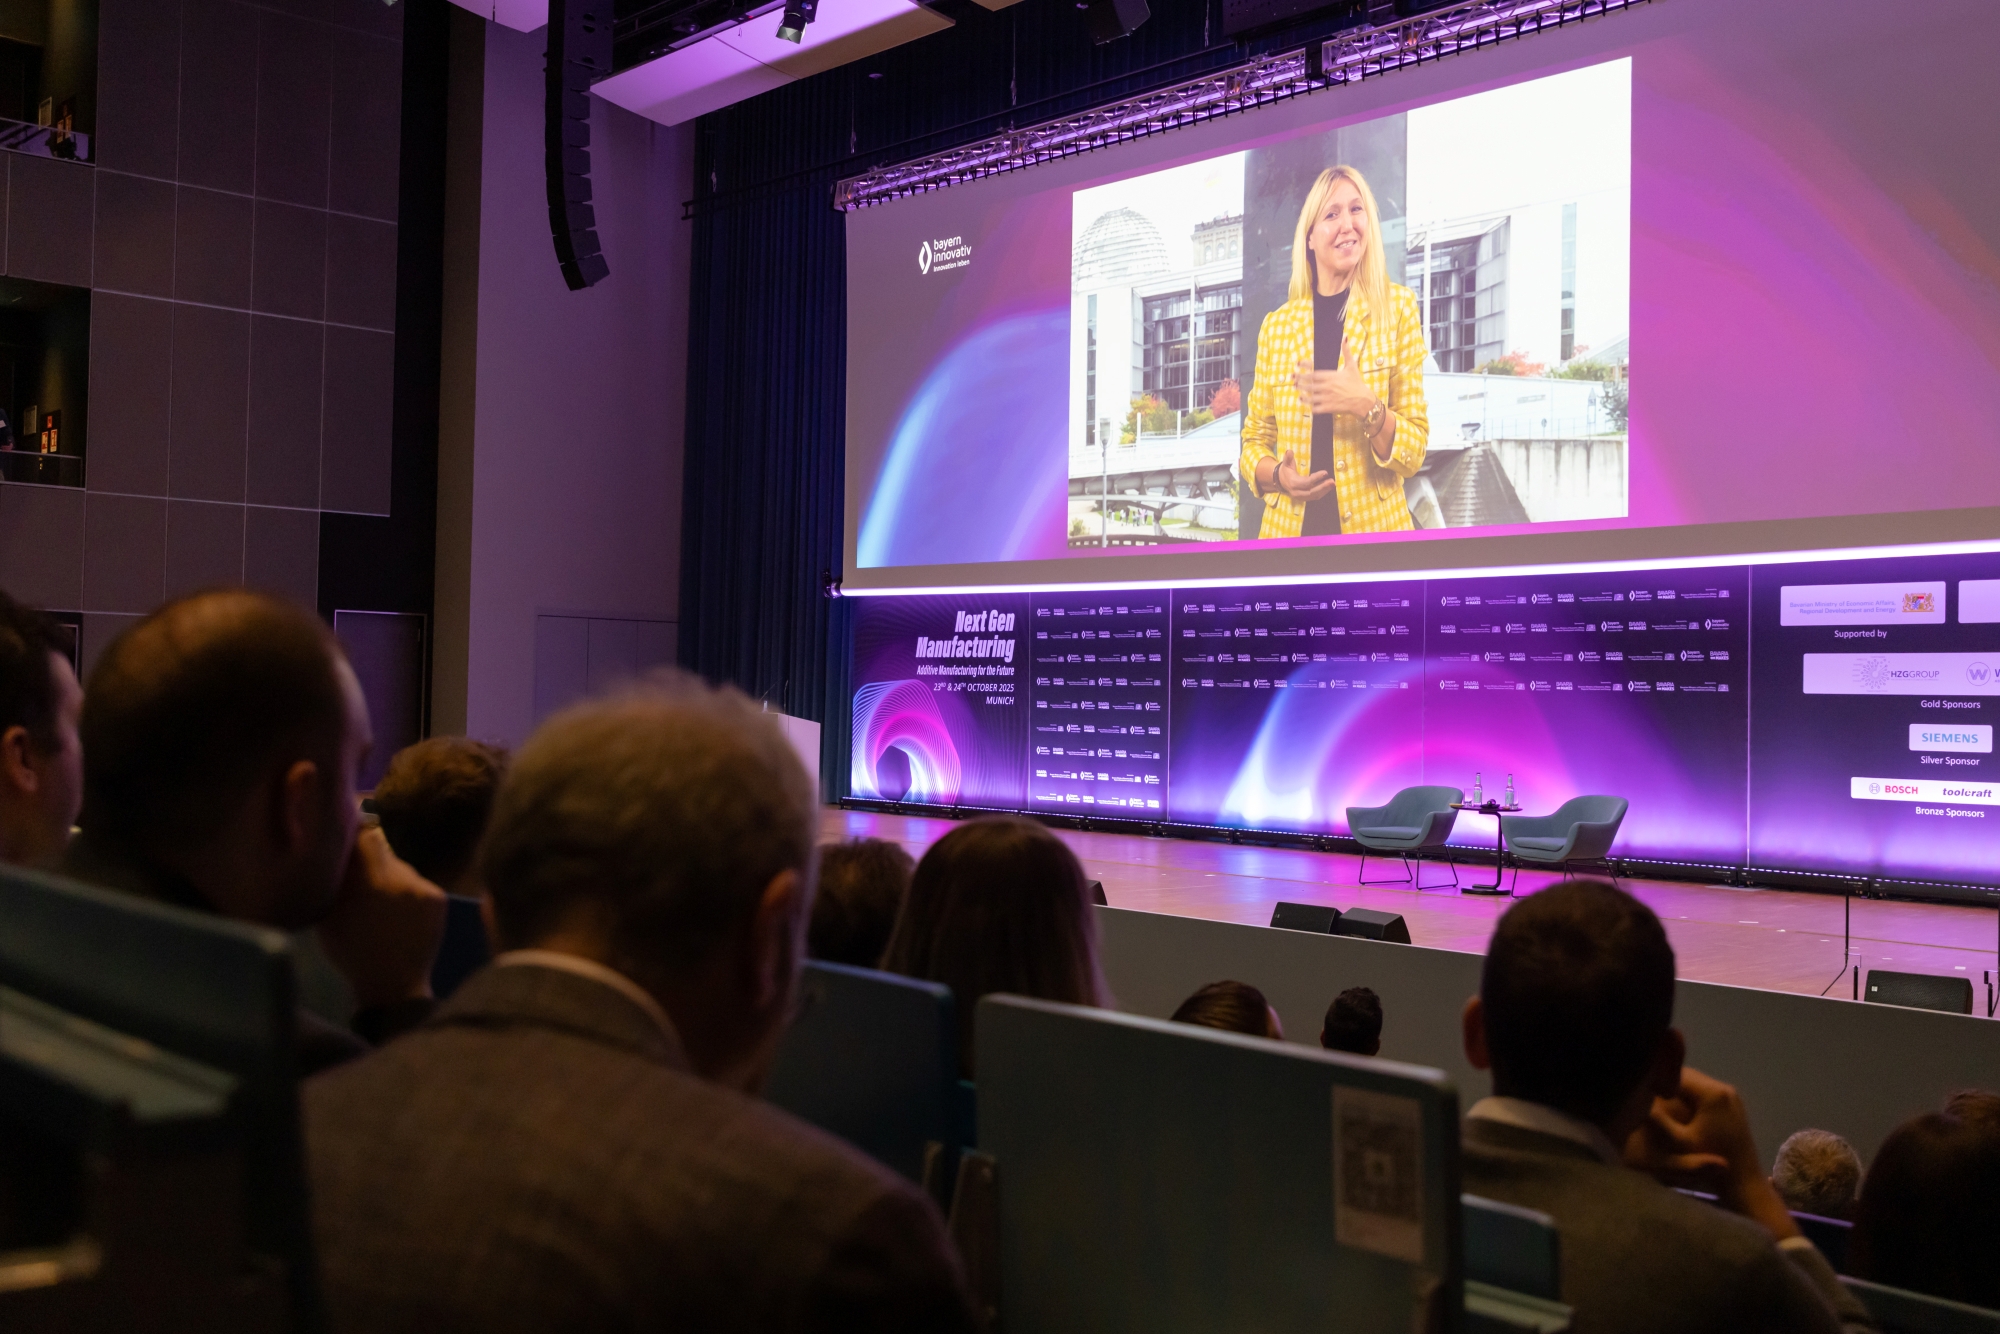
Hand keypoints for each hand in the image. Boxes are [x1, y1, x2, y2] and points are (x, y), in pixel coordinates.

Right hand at [316, 826, 448, 1009]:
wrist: (394, 985)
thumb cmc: (352, 952)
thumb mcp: (329, 916)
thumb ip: (335, 880)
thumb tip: (335, 847)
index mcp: (372, 883)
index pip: (365, 836)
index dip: (355, 828)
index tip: (346, 826)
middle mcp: (402, 879)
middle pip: (383, 851)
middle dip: (370, 860)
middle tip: (360, 876)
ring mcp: (424, 887)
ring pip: (400, 868)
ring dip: (389, 878)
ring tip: (380, 904)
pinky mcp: (439, 897)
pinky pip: (417, 883)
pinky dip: (407, 892)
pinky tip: (400, 913)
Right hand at [1270, 451, 1335, 503]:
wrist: (1281, 481)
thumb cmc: (1285, 471)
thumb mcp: (1286, 463)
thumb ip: (1288, 458)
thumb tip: (1289, 451)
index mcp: (1293, 483)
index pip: (1306, 482)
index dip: (1316, 478)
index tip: (1325, 473)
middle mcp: (1297, 492)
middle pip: (1311, 492)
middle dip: (1322, 487)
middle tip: (1332, 481)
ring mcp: (1301, 497)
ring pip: (1314, 496)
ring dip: (1325, 490)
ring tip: (1333, 484)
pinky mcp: (1305, 498)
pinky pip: (1315, 497)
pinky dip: (1323, 493)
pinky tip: (1329, 487)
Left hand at [1293, 339, 1374, 418]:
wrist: (1363, 400)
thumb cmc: (1357, 383)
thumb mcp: (1352, 366)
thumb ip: (1346, 352)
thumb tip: (1345, 337)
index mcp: (1331, 376)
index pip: (1314, 371)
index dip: (1304, 366)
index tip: (1297, 364)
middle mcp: (1327, 387)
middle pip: (1309, 384)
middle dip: (1299, 380)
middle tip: (1292, 377)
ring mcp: (1327, 398)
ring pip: (1309, 396)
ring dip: (1301, 392)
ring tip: (1296, 389)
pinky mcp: (1328, 407)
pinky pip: (1315, 408)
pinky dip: (1309, 406)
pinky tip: (1304, 402)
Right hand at [1624, 1065, 1799, 1240]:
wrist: (1744, 1184)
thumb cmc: (1711, 1164)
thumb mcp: (1678, 1143)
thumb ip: (1656, 1120)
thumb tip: (1633, 1098)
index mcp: (1712, 1093)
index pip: (1675, 1073)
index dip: (1653, 1078)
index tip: (1636, 1088)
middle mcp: (1723, 1088)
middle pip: (1685, 1076)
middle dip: (1663, 1083)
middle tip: (1642, 1094)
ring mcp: (1730, 1096)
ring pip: (1693, 1083)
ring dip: (1674, 1090)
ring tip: (1654, 1101)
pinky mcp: (1731, 1105)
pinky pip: (1702, 1092)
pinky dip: (1686, 1097)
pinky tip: (1673, 1110)